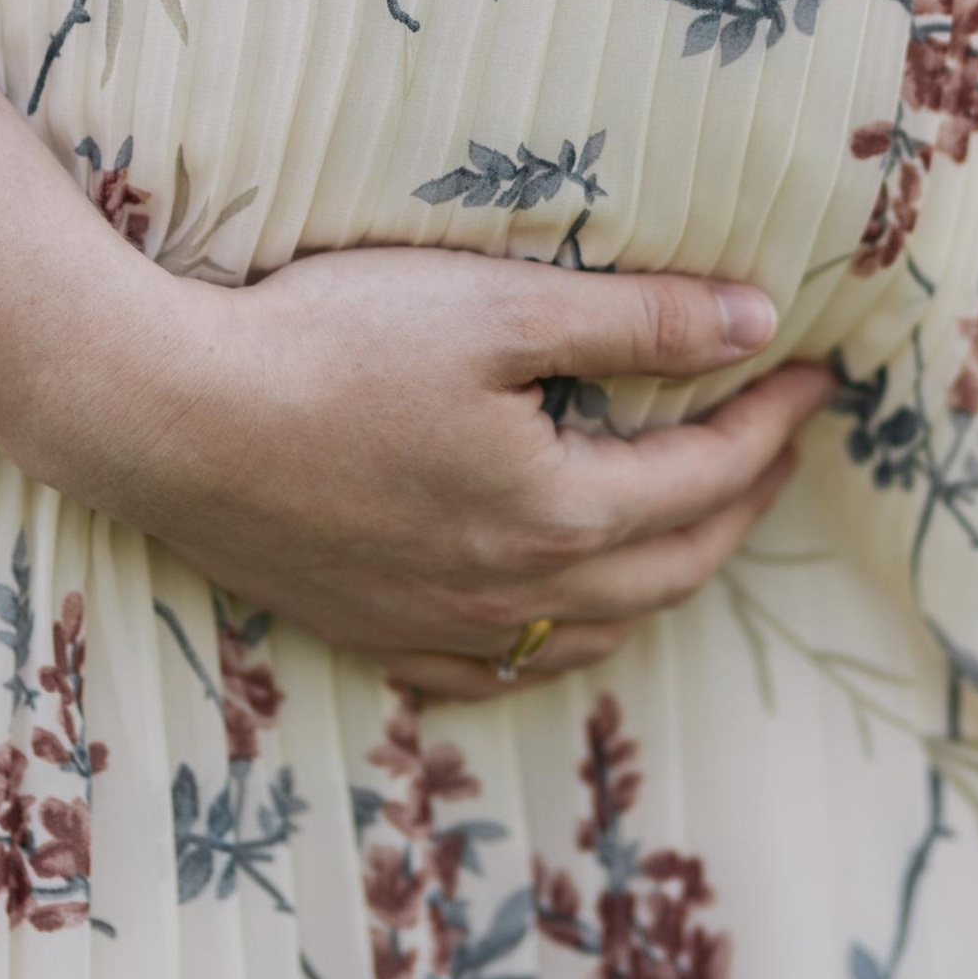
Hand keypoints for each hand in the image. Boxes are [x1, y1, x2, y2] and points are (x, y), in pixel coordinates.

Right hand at [125, 247, 831, 699]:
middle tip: (777, 445)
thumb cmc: (327, 342)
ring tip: (688, 523)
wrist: (163, 415)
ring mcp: (434, 625)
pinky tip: (546, 620)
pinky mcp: (366, 630)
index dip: (774, 422)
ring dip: (659, 580)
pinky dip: (548, 644)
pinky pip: (488, 670)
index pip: (707, 474)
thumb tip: (759, 328)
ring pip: (587, 633)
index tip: (815, 372)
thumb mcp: (498, 307)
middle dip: (739, 503)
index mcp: (558, 513)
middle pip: (668, 568)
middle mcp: (510, 593)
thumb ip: (638, 321)